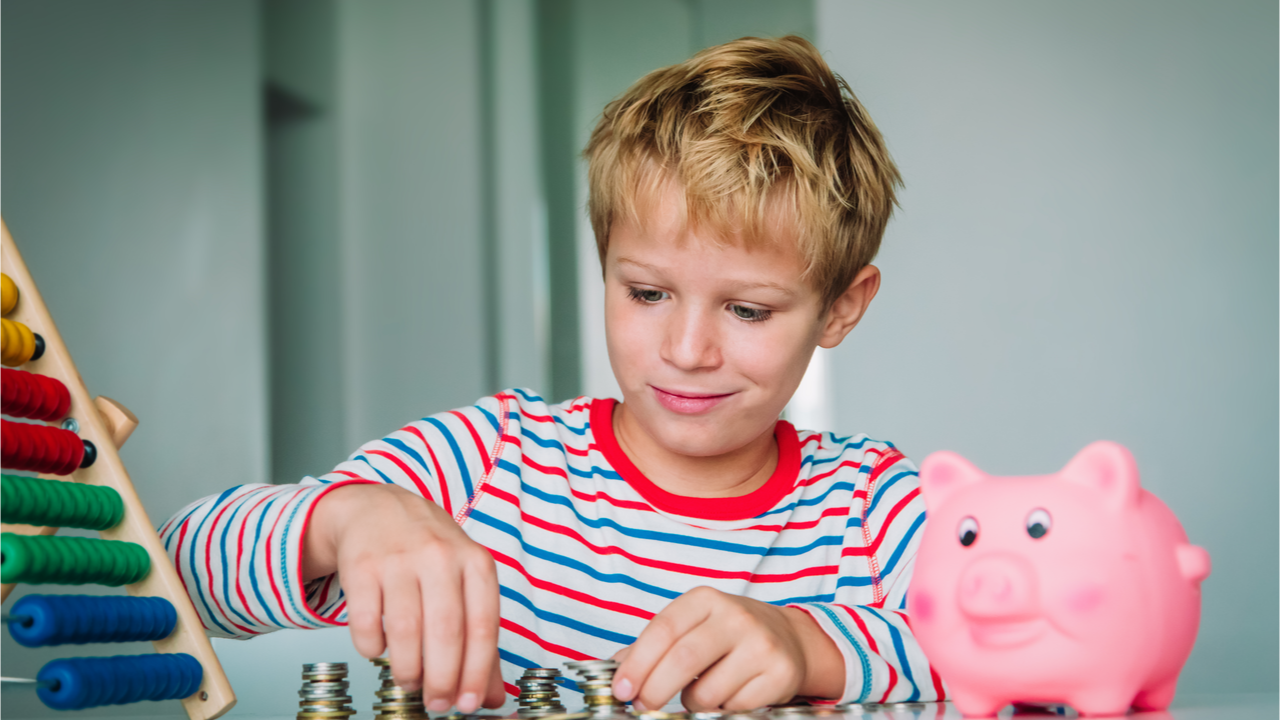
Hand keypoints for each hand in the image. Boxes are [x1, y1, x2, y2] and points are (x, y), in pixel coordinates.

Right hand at [303, 483, 504, 712]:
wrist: (379, 508)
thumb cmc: (429, 552)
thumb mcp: (465, 581)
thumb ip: (479, 638)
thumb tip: (492, 696)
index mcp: (475, 563)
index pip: (483, 626)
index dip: (478, 672)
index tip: (471, 704)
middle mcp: (440, 557)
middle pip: (446, 632)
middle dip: (442, 679)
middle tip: (437, 703)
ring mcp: (400, 559)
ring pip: (405, 630)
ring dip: (408, 669)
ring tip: (410, 681)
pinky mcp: (362, 566)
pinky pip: (367, 623)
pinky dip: (373, 648)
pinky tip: (380, 649)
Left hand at [610, 586, 844, 710]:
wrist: (791, 639)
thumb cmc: (730, 633)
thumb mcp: (693, 625)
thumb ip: (656, 644)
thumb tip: (618, 667)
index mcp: (706, 599)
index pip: (663, 630)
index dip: (637, 664)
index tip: (621, 689)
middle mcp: (735, 617)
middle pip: (682, 660)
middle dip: (654, 690)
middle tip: (643, 705)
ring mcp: (761, 645)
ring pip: (706, 692)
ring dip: (692, 702)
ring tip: (700, 691)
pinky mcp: (780, 674)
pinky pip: (733, 707)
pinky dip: (722, 709)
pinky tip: (728, 693)